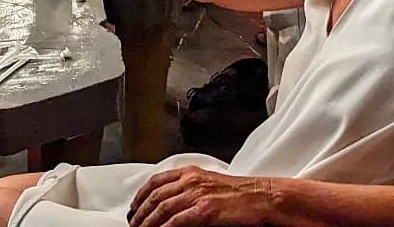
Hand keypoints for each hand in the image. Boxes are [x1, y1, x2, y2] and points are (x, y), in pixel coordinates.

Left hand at [128, 166, 273, 226]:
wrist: (259, 197)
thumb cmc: (238, 193)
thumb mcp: (208, 183)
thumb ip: (188, 188)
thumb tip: (170, 201)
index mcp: (190, 172)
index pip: (156, 181)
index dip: (141, 194)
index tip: (134, 206)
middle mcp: (190, 180)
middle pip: (156, 196)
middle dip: (141, 211)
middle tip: (134, 223)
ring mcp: (197, 195)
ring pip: (163, 208)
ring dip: (149, 222)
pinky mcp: (205, 210)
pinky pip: (177, 220)